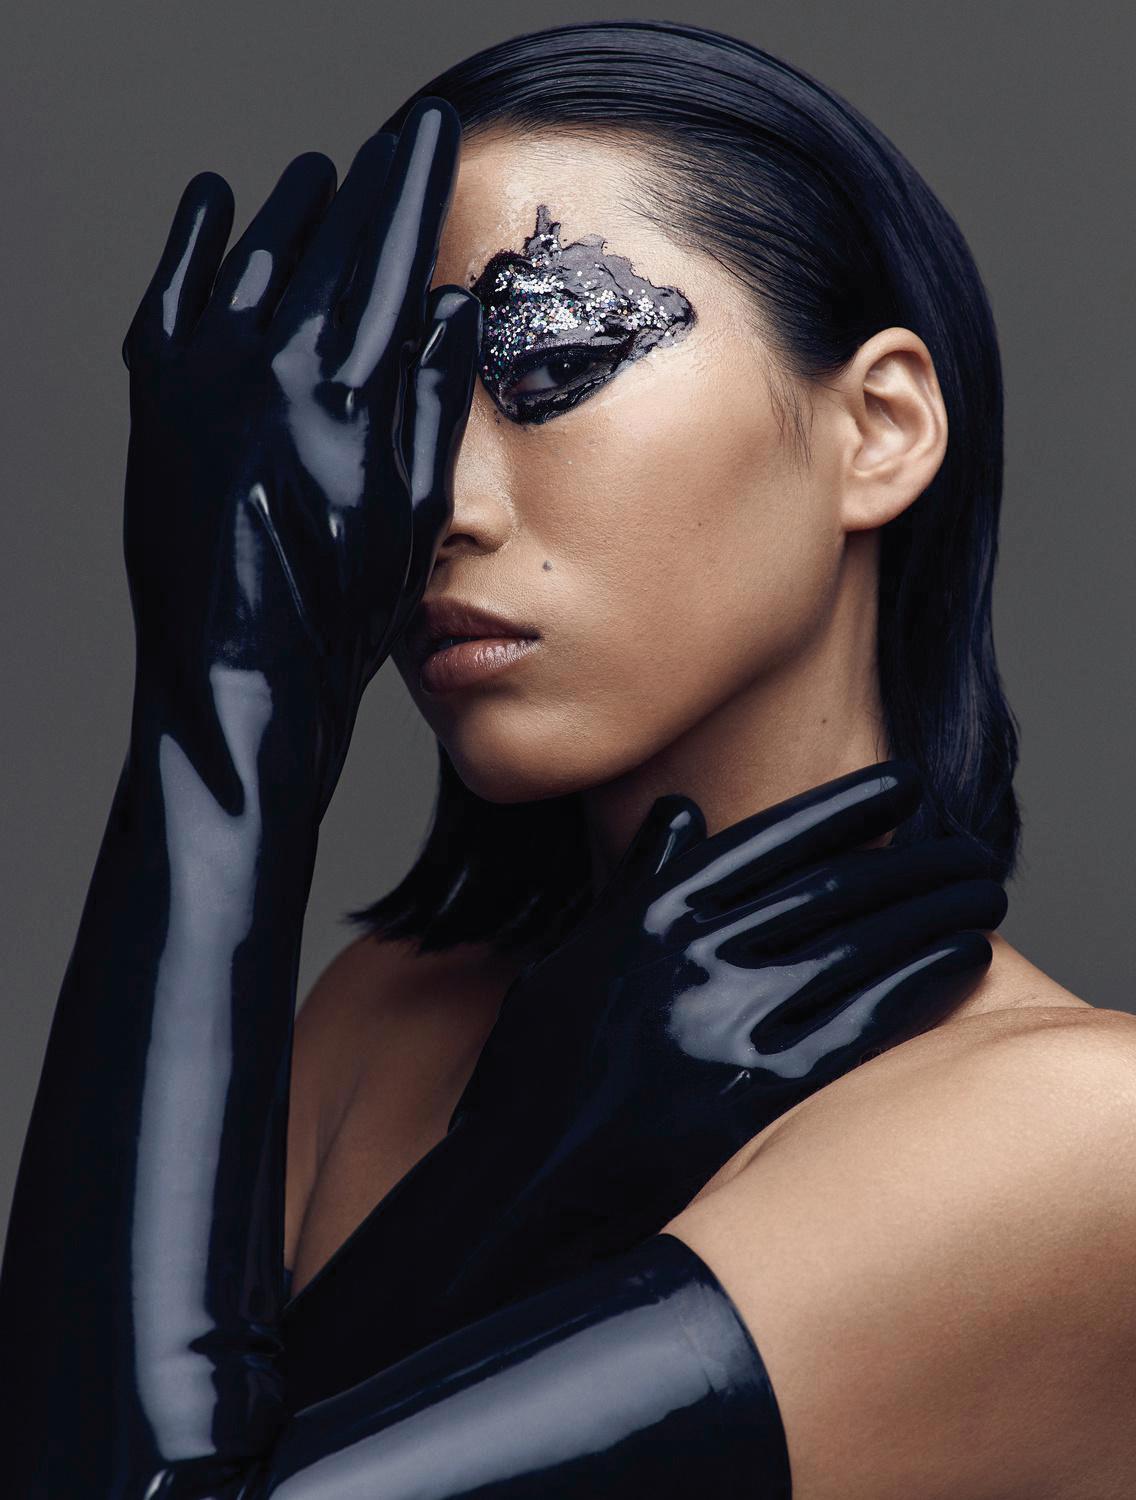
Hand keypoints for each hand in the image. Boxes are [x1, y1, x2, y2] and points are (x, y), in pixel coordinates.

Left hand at [121, 99, 478, 812]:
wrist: (236, 672)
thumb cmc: (340, 610)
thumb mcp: (415, 512)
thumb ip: (433, 400)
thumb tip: (451, 306)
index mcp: (347, 394)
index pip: (389, 258)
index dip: (414, 187)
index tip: (432, 132)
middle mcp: (268, 369)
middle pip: (324, 245)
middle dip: (364, 184)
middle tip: (391, 140)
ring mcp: (203, 380)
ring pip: (248, 258)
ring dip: (287, 209)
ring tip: (316, 171)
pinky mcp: (158, 404)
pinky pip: (169, 295)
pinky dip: (189, 242)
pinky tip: (211, 203)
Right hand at [448, 759, 1005, 1272]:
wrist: (519, 1196)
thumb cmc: (540, 1082)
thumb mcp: (571, 964)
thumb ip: (636, 887)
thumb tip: (682, 812)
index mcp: (645, 916)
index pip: (768, 839)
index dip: (846, 806)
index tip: (903, 783)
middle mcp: (690, 956)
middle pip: (828, 886)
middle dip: (911, 858)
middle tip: (968, 846)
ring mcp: (725, 1023)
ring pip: (857, 942)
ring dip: (931, 908)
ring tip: (981, 891)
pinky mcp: (758, 1094)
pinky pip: (862, 1018)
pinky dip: (920, 978)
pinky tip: (964, 956)